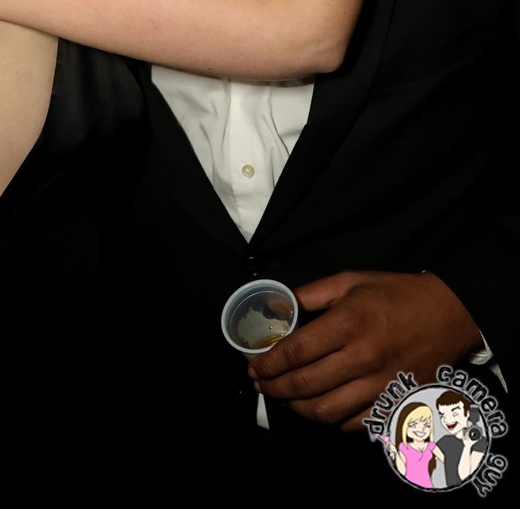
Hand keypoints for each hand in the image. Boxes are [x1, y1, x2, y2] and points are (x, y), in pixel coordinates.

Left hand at [247, 270, 482, 430]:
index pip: (296, 351)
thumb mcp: (352, 280)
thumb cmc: (397, 293)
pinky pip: (356, 423)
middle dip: (275, 388)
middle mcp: (363, 357)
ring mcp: (380, 384)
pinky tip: (323, 408)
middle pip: (305, 384)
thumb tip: (278, 306)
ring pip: (326, 410)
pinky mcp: (396, 402)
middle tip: (262, 385)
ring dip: (298, 408)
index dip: (268, 363)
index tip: (253, 366)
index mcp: (349, 322)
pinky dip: (333, 421)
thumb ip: (312, 294)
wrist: (450, 313)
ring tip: (287, 398)